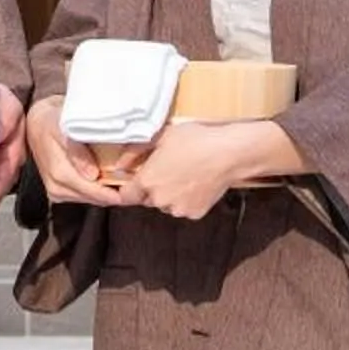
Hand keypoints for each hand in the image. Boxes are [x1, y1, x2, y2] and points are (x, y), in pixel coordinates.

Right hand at [25, 95, 136, 207]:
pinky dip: (99, 190)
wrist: (36, 123)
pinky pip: (84, 196)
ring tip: (127, 182)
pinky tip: (110, 181)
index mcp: (58, 172)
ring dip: (108, 193)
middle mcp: (56, 187)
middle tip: (137, 186)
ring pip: (91, 200)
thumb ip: (76, 150)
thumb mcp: (63, 127)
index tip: (134, 188)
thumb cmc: (52, 121)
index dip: (113, 192)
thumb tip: (92, 175)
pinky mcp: (59, 193)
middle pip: (94, 198)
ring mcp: (57, 192)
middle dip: (115, 193)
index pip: (92, 190)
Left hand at [120, 119, 276, 220]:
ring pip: (166, 204)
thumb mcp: (161, 136)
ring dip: (169, 194)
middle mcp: (160, 200)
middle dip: (152, 187)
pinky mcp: (194, 213)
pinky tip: (195, 181)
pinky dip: (186, 199)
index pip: (126, 195)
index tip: (135, 180)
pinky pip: (183, 207)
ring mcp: (178, 209)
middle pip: (147, 199)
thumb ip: (134, 152)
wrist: (228, 153)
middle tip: (167, 168)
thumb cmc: (196, 140)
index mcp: (148, 181)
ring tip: (184, 173)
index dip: (129, 186)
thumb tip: (120, 165)